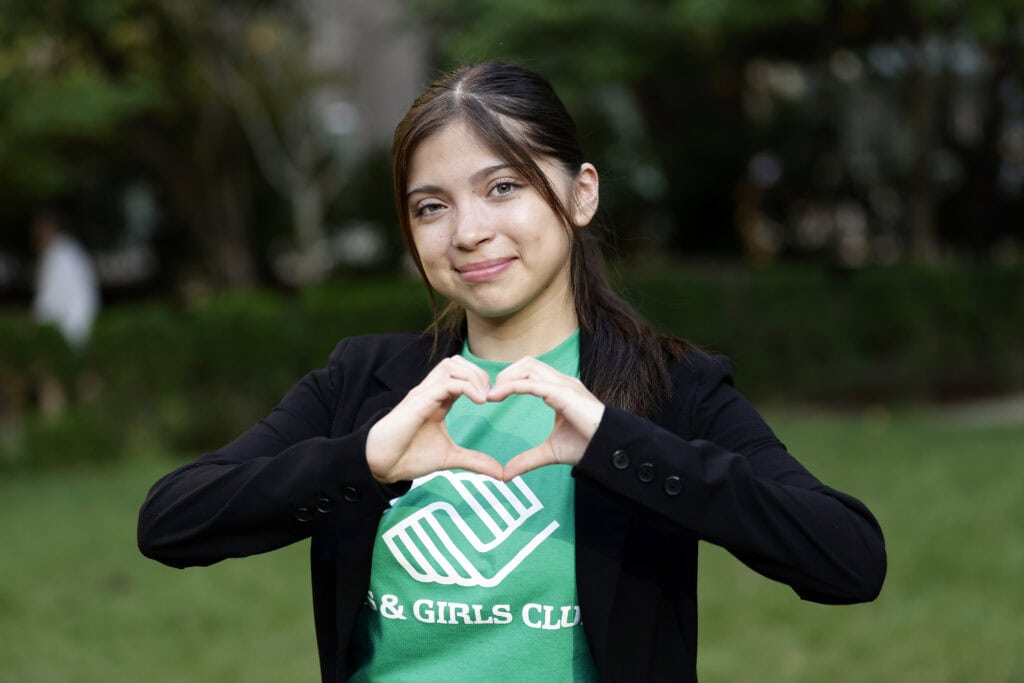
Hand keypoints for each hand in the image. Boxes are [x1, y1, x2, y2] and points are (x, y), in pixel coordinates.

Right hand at [366, 356, 503, 483]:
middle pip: (457, 362)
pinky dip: (467, 386)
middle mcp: (431, 391)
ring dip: (473, 376)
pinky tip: (479, 401)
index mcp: (438, 399)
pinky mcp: (419, 401)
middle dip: (479, 373)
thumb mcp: (450, 458)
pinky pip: (446, 382)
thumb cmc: (410, 456)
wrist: (383, 466)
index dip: (481, 380)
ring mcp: (424, 393)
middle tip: (490, 396)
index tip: (494, 400)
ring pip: (451, 365)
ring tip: (484, 397)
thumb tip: (501, 473)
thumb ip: (475, 461)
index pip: (461, 373)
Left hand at [487, 357, 605, 480]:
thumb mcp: (550, 452)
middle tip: (490, 393)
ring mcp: (564, 385)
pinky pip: (532, 383)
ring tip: (492, 394)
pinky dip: (512, 386)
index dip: (510, 378)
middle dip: (506, 372)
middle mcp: (562, 382)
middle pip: (528, 363)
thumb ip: (528, 460)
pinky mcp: (564, 394)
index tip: (492, 395)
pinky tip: (497, 396)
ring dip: (506, 376)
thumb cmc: (587, 446)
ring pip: (529, 367)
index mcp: (560, 390)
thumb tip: (506, 474)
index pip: (531, 372)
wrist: (609, 449)